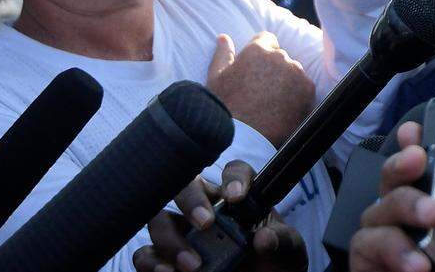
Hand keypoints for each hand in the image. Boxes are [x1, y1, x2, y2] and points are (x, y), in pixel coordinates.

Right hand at [133, 160, 307, 271]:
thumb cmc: (275, 261)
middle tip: (206, 224)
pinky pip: (147, 255)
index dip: (234, 178)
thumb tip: (263, 239)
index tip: (237, 196)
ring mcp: (184, 234)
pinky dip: (152, 263)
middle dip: (191, 200)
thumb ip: (281, 241)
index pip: (234, 172)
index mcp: (239, 199)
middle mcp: (207, 209)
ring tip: (193, 265)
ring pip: (159, 220)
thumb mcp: (287, 251)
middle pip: (185, 187)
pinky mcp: (167, 260)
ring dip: (170, 239)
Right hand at [207, 33, 314, 146]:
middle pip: (281, 57)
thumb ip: (222, 54)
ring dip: (287, 82)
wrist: (242, 137)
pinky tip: (282, 109)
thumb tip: (223, 37)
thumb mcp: (216, 78)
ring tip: (271, 103)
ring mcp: (296, 73)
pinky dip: (297, 96)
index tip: (257, 70)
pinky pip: (304, 88)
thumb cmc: (224, 107)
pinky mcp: (308, 90)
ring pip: (294, 72)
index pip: (267, 39)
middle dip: (274, 69)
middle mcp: (280, 57)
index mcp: (257, 50)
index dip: (261, 54)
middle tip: (262, 91)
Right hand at [349, 122, 434, 271]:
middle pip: (395, 186)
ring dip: (402, 207)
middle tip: (420, 163)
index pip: (434, 176)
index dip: (418, 148)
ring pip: (374, 213)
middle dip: (402, 165)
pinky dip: (387, 250)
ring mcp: (404, 262)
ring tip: (434, 222)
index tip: (415, 130)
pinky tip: (418, 265)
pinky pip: (364, 251)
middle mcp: (432, 238)